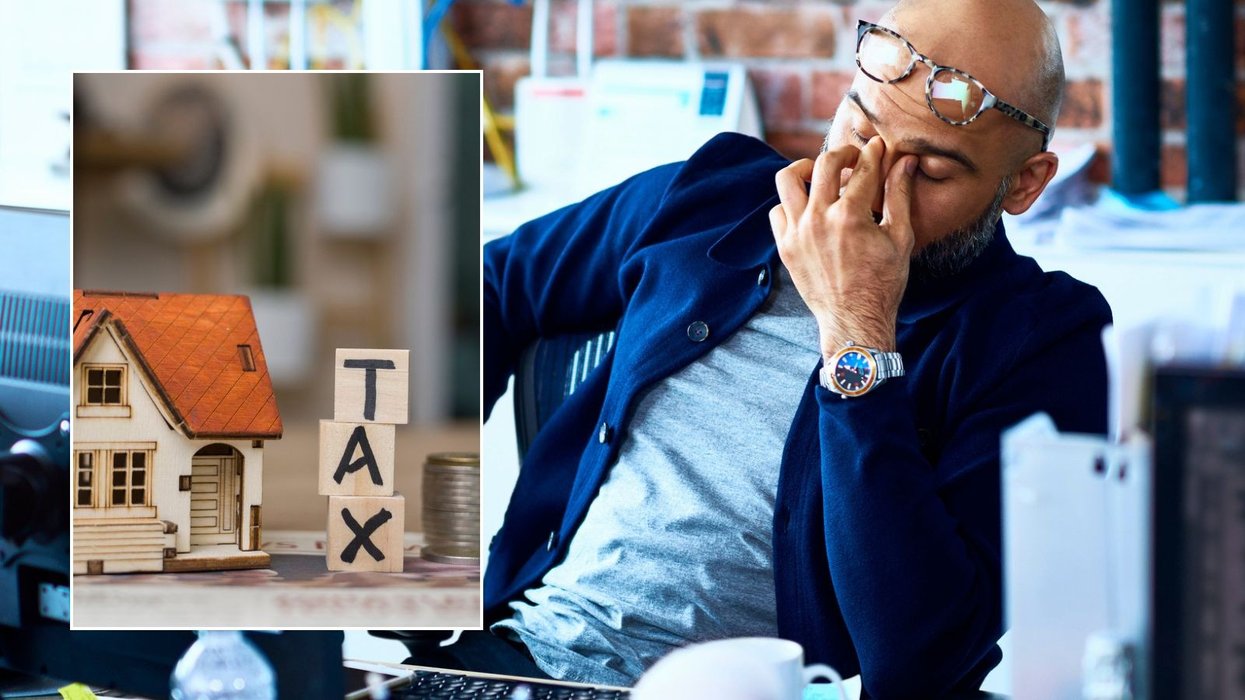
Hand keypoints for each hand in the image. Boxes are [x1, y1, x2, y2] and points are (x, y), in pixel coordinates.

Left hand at [769, 137, 915, 359]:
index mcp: (850, 216)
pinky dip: (791, 204)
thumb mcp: (899, 238)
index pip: (863, 169)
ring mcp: (797, 232)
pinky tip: (809, 208)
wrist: (854, 320)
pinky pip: (778, 210)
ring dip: (805, 169)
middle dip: (843, 153)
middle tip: (853, 158)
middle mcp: (818, 219)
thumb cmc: (883, 283)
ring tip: (820, 174)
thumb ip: (899, 196)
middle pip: (824, 164)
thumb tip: (906, 161)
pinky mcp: (785, 246)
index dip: (874, 153)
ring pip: (788, 179)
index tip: (878, 147)